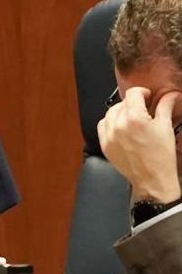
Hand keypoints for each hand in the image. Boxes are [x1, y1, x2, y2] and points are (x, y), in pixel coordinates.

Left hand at [98, 87, 181, 201]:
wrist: (153, 181)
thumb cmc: (161, 157)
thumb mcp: (166, 128)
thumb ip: (165, 107)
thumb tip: (170, 95)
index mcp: (134, 118)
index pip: (133, 94)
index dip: (142, 92)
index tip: (147, 96)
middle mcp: (118, 125)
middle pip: (122, 103)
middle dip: (134, 104)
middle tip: (144, 109)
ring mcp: (109, 135)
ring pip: (111, 112)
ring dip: (121, 112)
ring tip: (133, 119)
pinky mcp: (104, 144)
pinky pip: (103, 125)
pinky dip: (111, 123)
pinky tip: (122, 128)